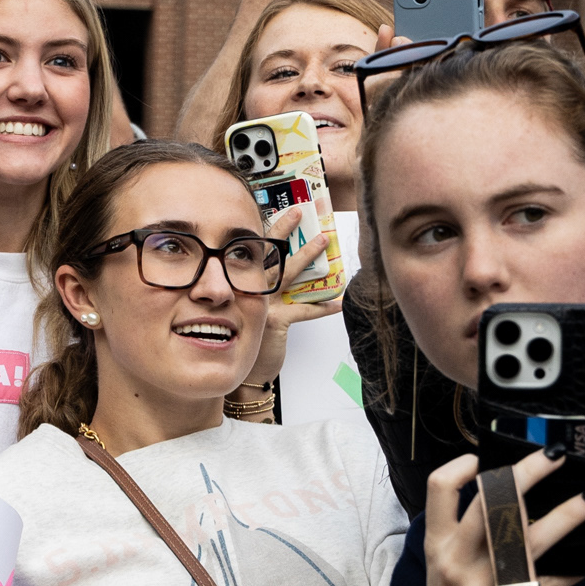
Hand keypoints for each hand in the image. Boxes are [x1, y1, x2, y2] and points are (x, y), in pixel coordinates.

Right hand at [241, 213, 342, 389]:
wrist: (247, 374)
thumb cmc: (254, 340)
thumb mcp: (254, 309)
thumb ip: (266, 289)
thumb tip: (291, 269)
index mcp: (245, 284)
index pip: (258, 250)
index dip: (271, 229)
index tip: (285, 211)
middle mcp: (250, 290)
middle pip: (270, 253)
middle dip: (287, 230)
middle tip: (302, 211)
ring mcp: (262, 305)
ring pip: (288, 274)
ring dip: (307, 257)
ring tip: (324, 242)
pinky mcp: (275, 322)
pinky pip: (304, 310)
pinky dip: (324, 306)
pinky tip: (339, 300)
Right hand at [419, 448, 584, 585]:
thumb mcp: (443, 574)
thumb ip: (463, 539)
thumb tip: (500, 501)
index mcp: (437, 548)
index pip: (439, 489)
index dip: (462, 465)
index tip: (485, 455)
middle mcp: (456, 561)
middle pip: (490, 500)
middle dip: (526, 472)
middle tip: (553, 455)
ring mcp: (484, 585)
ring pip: (528, 536)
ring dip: (567, 513)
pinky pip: (551, 583)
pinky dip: (575, 572)